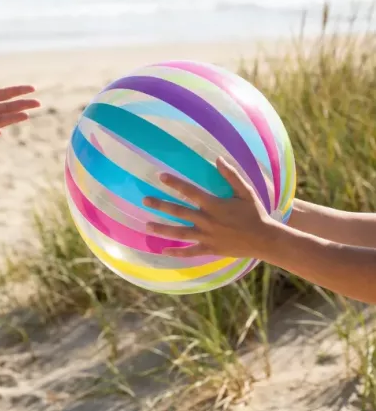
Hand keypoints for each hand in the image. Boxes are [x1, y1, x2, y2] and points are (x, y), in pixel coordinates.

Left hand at [143, 158, 274, 258]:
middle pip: (178, 211)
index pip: (189, 191)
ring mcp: (207, 236)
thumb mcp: (245, 191)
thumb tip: (218, 158)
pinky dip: (177, 252)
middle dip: (160, 205)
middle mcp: (207, 220)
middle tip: (144, 200)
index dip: (174, 183)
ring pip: (180, 232)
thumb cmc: (255, 213)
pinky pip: (190, 251)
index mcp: (214, 204)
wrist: (265, 240)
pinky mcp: (210, 249)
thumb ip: (231, 175)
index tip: (160, 176)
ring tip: (146, 226)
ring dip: (162, 229)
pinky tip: (164, 251)